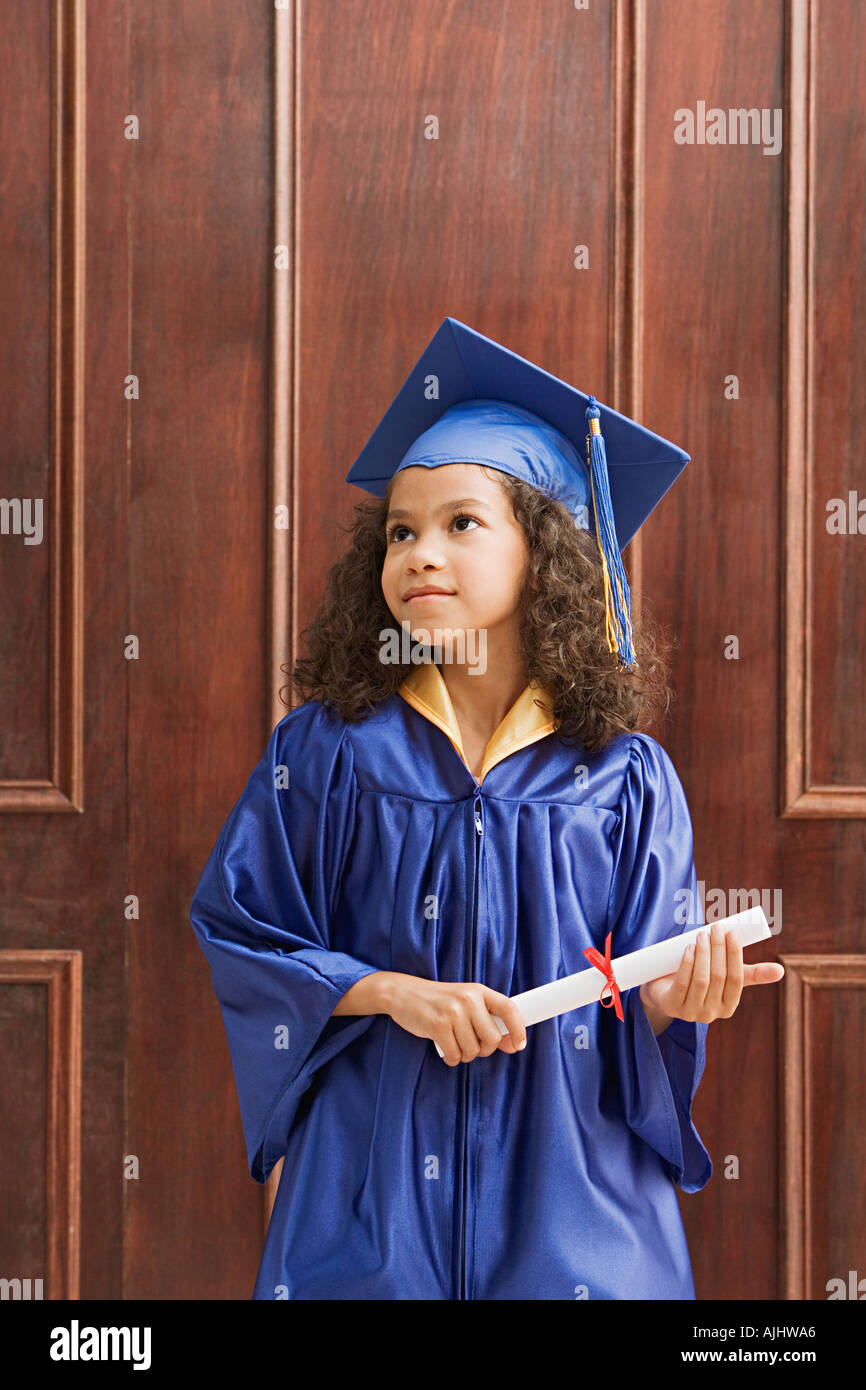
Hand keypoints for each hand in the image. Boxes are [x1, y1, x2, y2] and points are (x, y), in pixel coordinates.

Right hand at [380, 972, 526, 1065]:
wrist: (402, 993)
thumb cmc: (438, 1001)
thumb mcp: (464, 1000)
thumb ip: (486, 1018)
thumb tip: (512, 1043)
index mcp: (478, 991)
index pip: (508, 1008)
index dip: (518, 1029)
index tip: (519, 1045)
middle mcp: (468, 999)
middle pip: (492, 1038)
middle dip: (484, 1049)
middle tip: (472, 1044)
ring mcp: (452, 1012)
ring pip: (473, 1051)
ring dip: (465, 1054)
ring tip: (454, 1042)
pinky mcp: (437, 1026)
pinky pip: (455, 1056)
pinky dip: (452, 1058)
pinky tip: (445, 1048)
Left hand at [639, 922, 784, 1024]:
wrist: (663, 989)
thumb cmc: (700, 978)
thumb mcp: (724, 976)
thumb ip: (750, 973)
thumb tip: (782, 971)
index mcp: (728, 1006)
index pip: (737, 979)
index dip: (735, 954)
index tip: (733, 932)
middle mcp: (711, 1013)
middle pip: (718, 977)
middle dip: (718, 949)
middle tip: (715, 927)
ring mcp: (690, 1012)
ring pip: (701, 980)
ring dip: (703, 954)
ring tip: (701, 934)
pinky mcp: (671, 1006)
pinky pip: (682, 984)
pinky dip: (687, 964)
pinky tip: (689, 948)